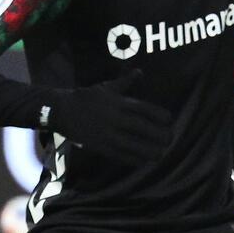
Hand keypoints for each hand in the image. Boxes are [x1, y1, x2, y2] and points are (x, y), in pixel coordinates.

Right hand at [43, 72, 165, 158]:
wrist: (63, 112)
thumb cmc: (87, 97)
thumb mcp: (106, 87)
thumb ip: (125, 82)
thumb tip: (140, 71)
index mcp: (117, 102)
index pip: (142, 108)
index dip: (157, 114)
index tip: (169, 119)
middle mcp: (114, 118)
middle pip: (140, 127)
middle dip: (157, 134)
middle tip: (170, 138)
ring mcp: (107, 133)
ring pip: (131, 144)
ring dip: (148, 150)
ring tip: (161, 154)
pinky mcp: (100, 146)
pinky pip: (119, 155)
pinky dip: (132, 159)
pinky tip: (143, 161)